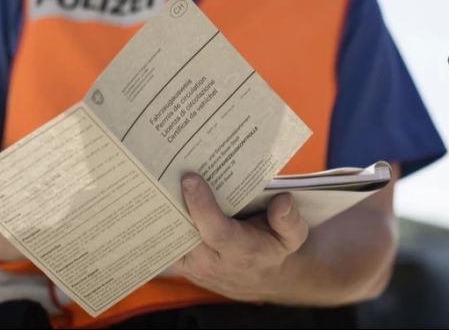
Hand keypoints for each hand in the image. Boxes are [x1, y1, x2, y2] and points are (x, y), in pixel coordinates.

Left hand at [170, 174, 308, 301]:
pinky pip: (165, 242)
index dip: (202, 206)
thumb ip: (289, 220)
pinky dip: (161, 220)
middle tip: (163, 168)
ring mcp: (193, 266)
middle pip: (185, 231)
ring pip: (169, 236)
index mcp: (242, 251)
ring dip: (162, 209)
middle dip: (173, 201)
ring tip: (155, 176)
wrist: (259, 279)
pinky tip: (157, 195)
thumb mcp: (293, 236)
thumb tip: (281, 201)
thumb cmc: (273, 249)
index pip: (217, 230)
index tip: (190, 178)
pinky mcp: (181, 265)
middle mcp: (212, 261)